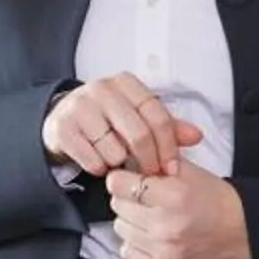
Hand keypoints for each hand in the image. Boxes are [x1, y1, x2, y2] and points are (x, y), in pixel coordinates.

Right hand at [44, 73, 201, 179]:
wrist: (62, 118)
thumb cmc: (107, 118)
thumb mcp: (137, 116)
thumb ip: (167, 126)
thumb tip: (196, 136)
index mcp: (125, 82)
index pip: (156, 114)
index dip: (169, 145)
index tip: (173, 167)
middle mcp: (101, 89)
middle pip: (138, 133)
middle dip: (149, 160)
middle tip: (151, 175)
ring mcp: (79, 107)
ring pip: (114, 150)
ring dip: (121, 166)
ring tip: (120, 164)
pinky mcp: (62, 128)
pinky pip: (92, 160)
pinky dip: (100, 169)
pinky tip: (101, 165)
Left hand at [105, 158, 248, 258]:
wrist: (240, 229)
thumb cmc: (214, 198)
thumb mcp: (186, 170)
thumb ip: (153, 164)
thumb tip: (123, 166)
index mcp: (172, 195)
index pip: (118, 185)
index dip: (121, 179)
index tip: (127, 180)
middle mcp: (166, 225)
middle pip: (117, 206)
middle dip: (129, 199)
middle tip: (147, 199)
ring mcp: (164, 250)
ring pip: (120, 228)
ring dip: (132, 221)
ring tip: (152, 217)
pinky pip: (128, 252)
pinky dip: (136, 243)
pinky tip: (152, 235)